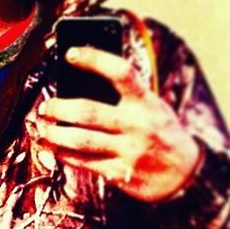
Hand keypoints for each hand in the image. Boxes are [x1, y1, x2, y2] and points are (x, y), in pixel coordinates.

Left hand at [35, 46, 201, 201]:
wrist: (186, 174)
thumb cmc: (161, 132)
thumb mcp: (152, 107)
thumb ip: (125, 97)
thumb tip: (79, 85)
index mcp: (146, 102)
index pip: (120, 72)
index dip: (94, 59)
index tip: (70, 54)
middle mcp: (138, 125)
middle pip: (89, 111)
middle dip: (60, 108)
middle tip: (46, 107)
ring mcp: (130, 151)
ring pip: (82, 141)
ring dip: (56, 134)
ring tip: (43, 130)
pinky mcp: (121, 174)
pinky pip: (85, 163)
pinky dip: (65, 155)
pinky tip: (55, 149)